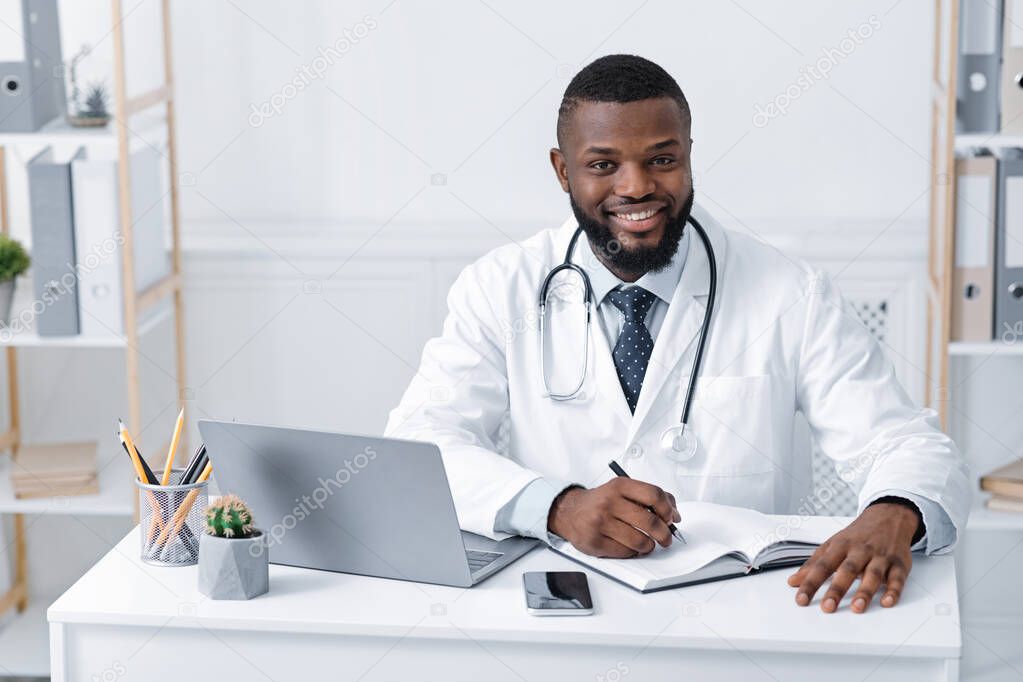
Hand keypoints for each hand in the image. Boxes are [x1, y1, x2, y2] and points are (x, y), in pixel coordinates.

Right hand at [547, 479, 680, 557]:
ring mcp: (601, 523)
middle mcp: (609, 503)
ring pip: (640, 541)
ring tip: (645, 543)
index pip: (653, 495)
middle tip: (666, 538)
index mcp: (619, 486)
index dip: (668, 509)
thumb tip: (674, 514)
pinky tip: (628, 545)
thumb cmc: (600, 502)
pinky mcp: (595, 542)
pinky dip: (632, 552)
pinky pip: (625, 552)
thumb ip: (649, 497)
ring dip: (648, 546)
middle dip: (664, 534)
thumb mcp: (622, 490)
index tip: (671, 518)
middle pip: (650, 522)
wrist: (569, 512)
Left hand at [787, 502, 919, 612]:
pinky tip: (887, 602)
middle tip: (827, 608)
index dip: (810, 583)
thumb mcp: (833, 544)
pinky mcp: (899, 564)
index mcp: (841, 545)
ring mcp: (880, 557)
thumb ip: (814, 564)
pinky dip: (893, 590)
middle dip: (837, 589)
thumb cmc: (857, 535)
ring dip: (865, 591)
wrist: (888, 517)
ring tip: (857, 608)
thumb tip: (793, 582)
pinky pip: (897, 578)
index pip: (822, 565)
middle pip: (847, 570)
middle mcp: (860, 550)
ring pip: (873, 574)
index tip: (801, 599)